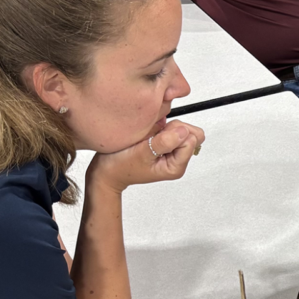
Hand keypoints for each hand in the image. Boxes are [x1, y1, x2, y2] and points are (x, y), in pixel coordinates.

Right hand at [87, 120, 204, 193]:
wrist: (106, 171)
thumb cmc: (120, 166)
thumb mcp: (142, 153)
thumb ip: (164, 142)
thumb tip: (183, 131)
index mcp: (176, 166)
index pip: (192, 140)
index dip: (175, 133)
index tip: (157, 137)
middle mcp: (177, 160)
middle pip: (191, 133)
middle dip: (173, 129)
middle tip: (153, 136)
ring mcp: (171, 151)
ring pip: (181, 129)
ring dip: (165, 127)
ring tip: (148, 137)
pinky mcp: (164, 144)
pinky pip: (170, 128)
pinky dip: (159, 127)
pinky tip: (147, 135)